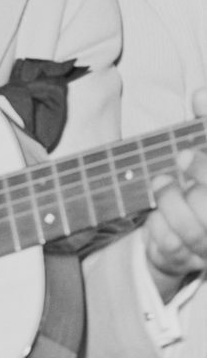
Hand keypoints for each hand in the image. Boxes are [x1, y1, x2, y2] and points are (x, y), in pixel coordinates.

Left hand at [141, 88, 206, 301]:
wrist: (200, 224)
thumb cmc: (204, 178)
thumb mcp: (206, 147)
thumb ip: (206, 122)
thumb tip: (199, 94)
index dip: (203, 171)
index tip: (182, 154)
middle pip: (206, 217)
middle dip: (182, 194)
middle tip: (163, 175)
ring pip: (192, 237)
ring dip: (169, 207)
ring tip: (160, 184)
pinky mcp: (194, 263)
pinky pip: (172, 252)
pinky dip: (158, 231)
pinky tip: (155, 214)